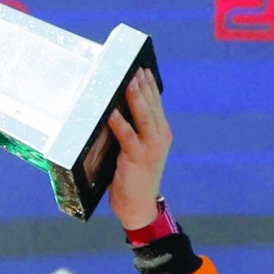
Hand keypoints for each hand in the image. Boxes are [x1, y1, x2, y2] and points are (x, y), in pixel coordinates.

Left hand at [107, 68, 171, 231]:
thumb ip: (135, 131)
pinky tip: (111, 111)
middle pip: (151, 104)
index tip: (142, 68)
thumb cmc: (135, 178)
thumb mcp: (139, 150)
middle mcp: (159, 136)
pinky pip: (127, 134)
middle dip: (142, 84)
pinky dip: (119, 121)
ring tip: (127, 80)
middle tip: (134, 67)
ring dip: (135, 96)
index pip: (156, 103)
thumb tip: (119, 109)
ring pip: (142, 115)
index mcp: (161, 133)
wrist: (140, 206)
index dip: (149, 84)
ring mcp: (150, 146)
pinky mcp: (137, 156)